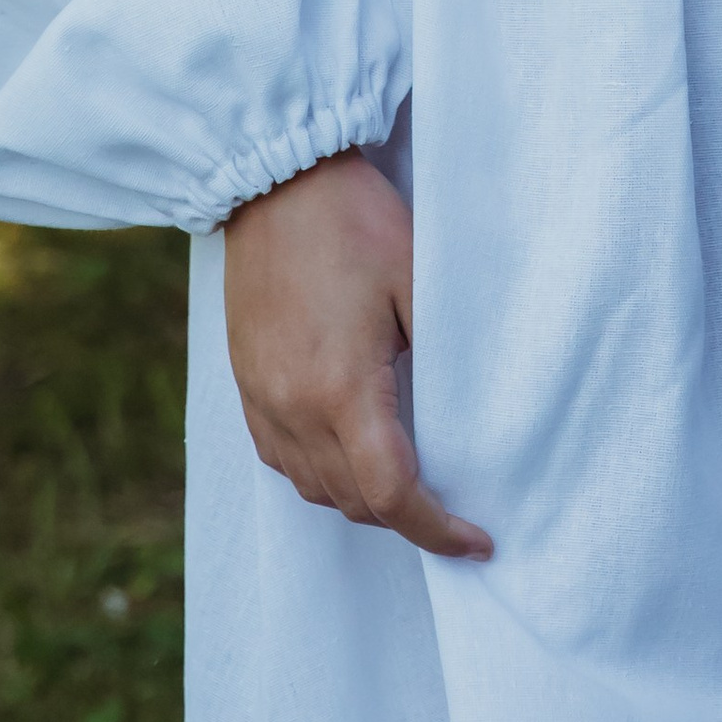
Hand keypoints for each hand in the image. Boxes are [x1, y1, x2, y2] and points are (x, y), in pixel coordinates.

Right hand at [222, 148, 491, 557]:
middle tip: (453, 509)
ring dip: (362, 500)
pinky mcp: (245, 382)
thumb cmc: (354, 220)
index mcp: (341, 387)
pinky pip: (281, 459)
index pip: (392, 493)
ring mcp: (263, 398)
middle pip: (353, 501)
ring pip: (314, 489)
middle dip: (406, 517)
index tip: (476, 542)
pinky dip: (319, 474)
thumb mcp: (419, 279)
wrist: (275, 179)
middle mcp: (294, 407)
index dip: (437, 530)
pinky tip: (348, 451)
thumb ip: (444, 356)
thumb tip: (470, 417)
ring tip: (407, 482)